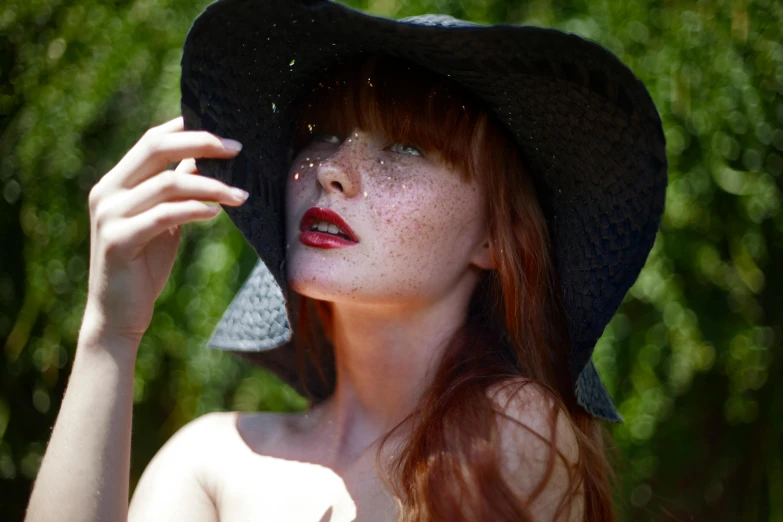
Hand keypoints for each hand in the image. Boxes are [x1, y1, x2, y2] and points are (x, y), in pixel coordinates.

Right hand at [83, 116, 247, 343]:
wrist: (117, 314)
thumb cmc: (144, 265)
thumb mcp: (164, 221)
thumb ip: (178, 190)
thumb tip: (206, 160)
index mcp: (117, 182)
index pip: (152, 139)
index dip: (188, 127)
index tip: (226, 130)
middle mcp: (108, 191)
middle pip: (156, 148)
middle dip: (201, 142)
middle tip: (239, 149)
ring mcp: (109, 214)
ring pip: (166, 183)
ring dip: (211, 185)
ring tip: (242, 195)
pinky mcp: (118, 240)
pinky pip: (162, 215)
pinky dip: (193, 209)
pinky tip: (216, 212)